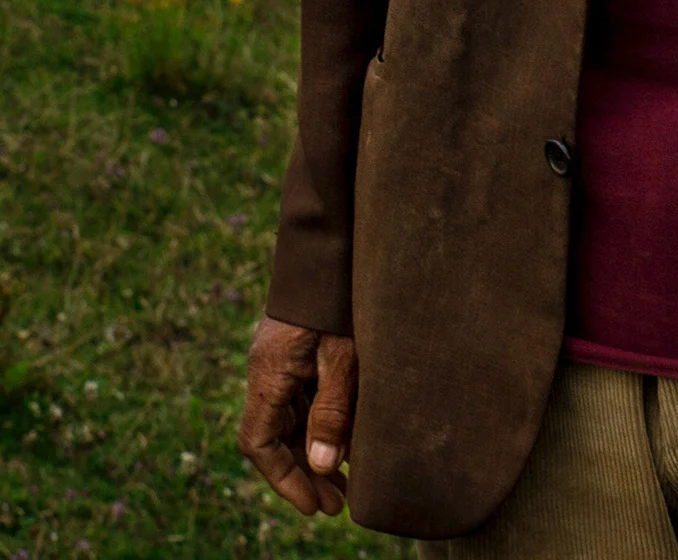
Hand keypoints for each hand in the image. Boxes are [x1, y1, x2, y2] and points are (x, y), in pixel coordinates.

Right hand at [238, 315, 357, 516]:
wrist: (333, 241)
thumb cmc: (342, 296)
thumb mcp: (345, 354)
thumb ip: (332, 409)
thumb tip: (321, 466)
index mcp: (269, 373)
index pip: (261, 443)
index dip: (285, 479)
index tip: (316, 505)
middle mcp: (266, 368)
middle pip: (276, 435)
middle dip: (304, 472)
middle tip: (339, 502)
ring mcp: (281, 356)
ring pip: (289, 416)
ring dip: (313, 448)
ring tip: (348, 478)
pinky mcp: (297, 346)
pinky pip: (300, 394)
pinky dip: (318, 419)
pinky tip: (346, 434)